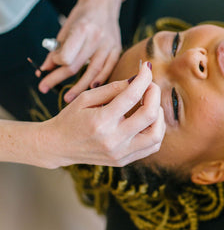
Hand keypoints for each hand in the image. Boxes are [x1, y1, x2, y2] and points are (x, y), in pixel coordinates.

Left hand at [39, 0, 121, 102]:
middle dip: (58, 79)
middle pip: (76, 66)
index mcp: (82, 29)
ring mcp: (108, 45)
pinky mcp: (116, 49)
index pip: (66, 56)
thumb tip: (45, 69)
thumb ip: (57, 49)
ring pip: (93, 72)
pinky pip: (108, 69)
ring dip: (79, 87)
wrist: (104, 3)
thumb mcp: (66, 28)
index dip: (56, 63)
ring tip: (68, 98)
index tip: (51, 64)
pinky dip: (99, 80)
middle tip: (44, 88)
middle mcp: (96, 38)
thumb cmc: (82, 15)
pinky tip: (91, 89)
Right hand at [39, 62, 165, 167]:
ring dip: (159, 115)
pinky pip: (151, 147)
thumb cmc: (70, 118)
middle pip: (149, 115)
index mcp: (101, 121)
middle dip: (155, 94)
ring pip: (156, 135)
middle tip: (150, 85)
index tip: (146, 68)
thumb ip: (113, 88)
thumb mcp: (86, 98)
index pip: (131, 96)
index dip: (143, 79)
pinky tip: (148, 120)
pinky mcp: (123, 160)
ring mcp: (119, 153)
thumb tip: (138, 79)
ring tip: (150, 104)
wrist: (57, 146)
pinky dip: (156, 130)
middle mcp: (113, 140)